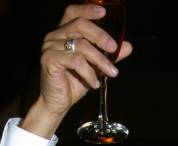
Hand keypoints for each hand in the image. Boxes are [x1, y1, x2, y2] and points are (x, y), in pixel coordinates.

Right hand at [21, 3, 131, 137]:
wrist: (57, 104)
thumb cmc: (73, 83)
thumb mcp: (94, 67)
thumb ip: (108, 55)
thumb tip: (128, 46)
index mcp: (63, 33)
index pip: (73, 12)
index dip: (87, 9)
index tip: (104, 13)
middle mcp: (54, 36)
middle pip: (79, 25)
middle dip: (100, 35)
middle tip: (114, 48)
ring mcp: (50, 47)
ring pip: (81, 45)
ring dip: (100, 60)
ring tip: (111, 73)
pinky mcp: (49, 60)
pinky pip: (76, 61)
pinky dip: (89, 72)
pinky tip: (95, 83)